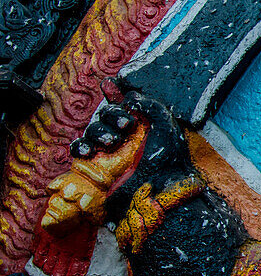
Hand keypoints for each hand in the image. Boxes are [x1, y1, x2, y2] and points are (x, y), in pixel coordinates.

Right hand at [72, 85, 189, 190]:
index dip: (114, 91)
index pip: (122, 102)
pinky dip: (81, 147)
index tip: (110, 85)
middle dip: (112, 116)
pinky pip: (80, 149)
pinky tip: (89, 152)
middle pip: (106, 114)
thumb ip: (150, 106)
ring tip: (112, 143)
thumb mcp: (166, 127)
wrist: (157, 190)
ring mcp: (110, 149)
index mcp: (141, 123)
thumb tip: (129, 96)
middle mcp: (125, 134)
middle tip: (126, 126)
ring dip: (99, 132)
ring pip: (92, 130)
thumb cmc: (166, 159)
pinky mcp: (97, 164)